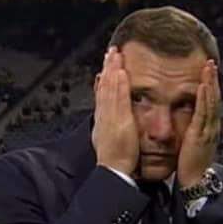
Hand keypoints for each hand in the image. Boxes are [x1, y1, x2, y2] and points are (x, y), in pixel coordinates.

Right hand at [92, 46, 138, 176]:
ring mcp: (110, 116)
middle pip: (104, 87)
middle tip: (110, 52)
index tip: (106, 67)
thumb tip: (110, 123)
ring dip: (112, 70)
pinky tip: (121, 72)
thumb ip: (111, 130)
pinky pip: (118, 98)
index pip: (102, 95)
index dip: (104, 80)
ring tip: (115, 55)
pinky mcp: (119, 120)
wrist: (113, 171)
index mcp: (103, 121)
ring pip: (109, 89)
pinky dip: (118, 85)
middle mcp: (104, 116)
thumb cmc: (115, 161)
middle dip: (107, 69)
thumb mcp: (109, 142)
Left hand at [177, 60, 220, 187]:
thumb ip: (192, 131)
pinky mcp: (200, 135)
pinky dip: (204, 99)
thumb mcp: (193, 143)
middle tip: (211, 62)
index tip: (208, 71)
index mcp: (209, 127)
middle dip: (213, 80)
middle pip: (214, 98)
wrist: (194, 181)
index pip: (211, 102)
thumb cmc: (190, 164)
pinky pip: (203, 114)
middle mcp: (212, 126)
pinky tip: (203, 86)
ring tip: (209, 67)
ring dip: (210, 83)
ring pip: (211, 102)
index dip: (211, 86)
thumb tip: (188, 121)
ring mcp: (208, 130)